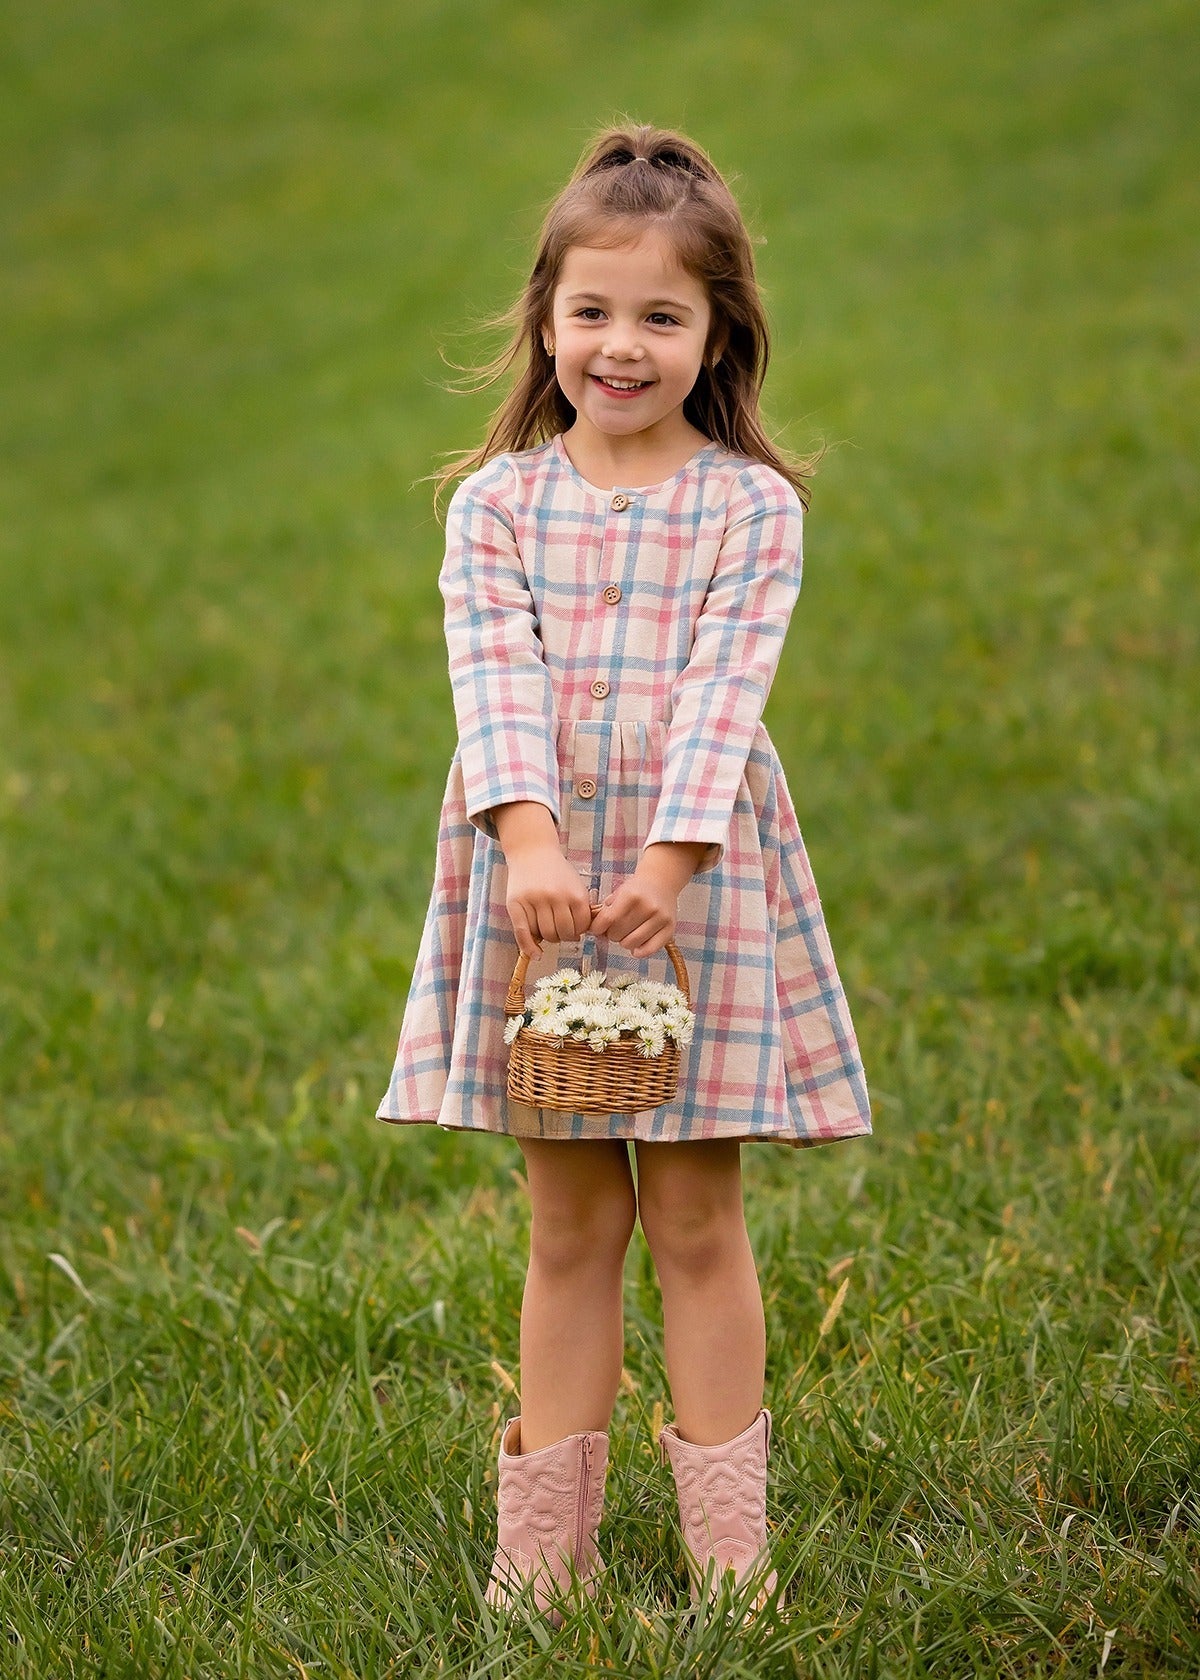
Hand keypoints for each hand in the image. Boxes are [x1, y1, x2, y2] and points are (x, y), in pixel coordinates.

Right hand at [504, 845, 593, 958]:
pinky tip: (535, 954)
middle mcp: (555, 898)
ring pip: (544, 934)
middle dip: (563, 935)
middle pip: (563, 933)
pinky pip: (523, 933)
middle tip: (559, 930)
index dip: (578, 931)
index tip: (574, 928)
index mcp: (574, 894)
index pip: (581, 926)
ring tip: (547, 929)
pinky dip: (529, 947)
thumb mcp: (575, 884)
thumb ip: (580, 907)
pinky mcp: (516, 904)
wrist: (532, 851)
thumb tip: (577, 936)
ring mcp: (534, 901)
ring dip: (548, 937)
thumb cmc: (556, 871)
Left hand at [588, 844, 703, 958]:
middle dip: (611, 934)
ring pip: (631, 944)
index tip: (596, 929)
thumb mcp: (619, 892)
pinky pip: (650, 949)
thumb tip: (595, 931)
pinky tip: (635, 946)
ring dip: (624, 942)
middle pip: (617, 934)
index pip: (607, 919)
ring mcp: (660, 919)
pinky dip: (639, 951)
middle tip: (615, 928)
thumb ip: (607, 910)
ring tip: (626, 934)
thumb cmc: (637, 889)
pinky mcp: (669, 929)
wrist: (662, 882)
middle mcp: (647, 906)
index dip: (597, 927)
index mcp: (631, 895)